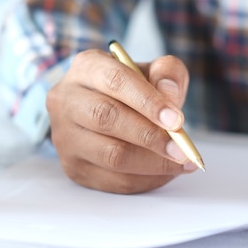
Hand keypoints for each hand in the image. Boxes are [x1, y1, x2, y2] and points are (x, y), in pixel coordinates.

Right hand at [46, 48, 196, 193]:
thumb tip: (170, 93)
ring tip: (181, 162)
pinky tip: (166, 173)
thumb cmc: (132, 90)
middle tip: (182, 149)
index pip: (116, 81)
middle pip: (106, 118)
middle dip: (150, 136)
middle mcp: (66, 99)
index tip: (177, 120)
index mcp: (87, 67)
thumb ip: (167, 73)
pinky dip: (146, 180)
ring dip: (152, 163)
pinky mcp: (73, 166)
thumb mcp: (153, 71)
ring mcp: (65, 136)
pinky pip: (113, 181)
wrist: (104, 110)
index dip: (148, 101)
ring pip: (109, 155)